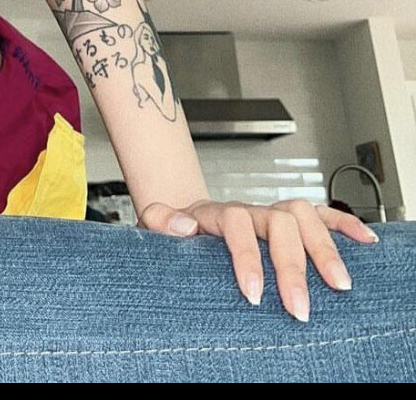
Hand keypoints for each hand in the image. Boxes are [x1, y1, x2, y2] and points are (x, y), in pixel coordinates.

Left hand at [139, 197, 379, 321]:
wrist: (187, 219)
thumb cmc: (176, 232)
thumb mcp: (154, 225)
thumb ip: (159, 220)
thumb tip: (182, 226)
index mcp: (217, 213)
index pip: (236, 225)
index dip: (246, 258)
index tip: (253, 294)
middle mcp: (250, 210)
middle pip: (278, 224)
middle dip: (292, 267)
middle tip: (300, 308)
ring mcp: (271, 213)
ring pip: (304, 216)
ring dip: (324, 248)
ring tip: (339, 285)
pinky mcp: (290, 219)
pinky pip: (321, 213)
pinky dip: (345, 224)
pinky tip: (364, 243)